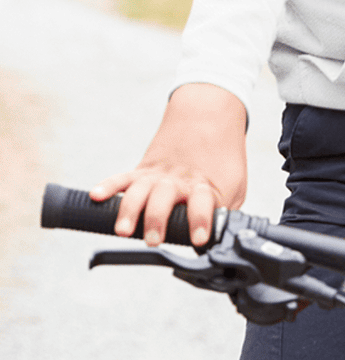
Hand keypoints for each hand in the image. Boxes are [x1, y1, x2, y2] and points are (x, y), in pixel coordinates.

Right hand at [89, 83, 248, 246]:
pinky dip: (107, 186)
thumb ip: (224, 213)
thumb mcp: (234, 187)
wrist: (208, 118)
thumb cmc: (222, 159)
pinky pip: (122, 178)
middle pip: (164, 197)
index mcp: (205, 185)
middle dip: (156, 219)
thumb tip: (218, 241)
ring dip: (130, 211)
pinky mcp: (143, 170)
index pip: (203, 203)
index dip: (200, 220)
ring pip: (140, 190)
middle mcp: (178, 180)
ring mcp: (158, 174)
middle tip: (153, 239)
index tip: (198, 239)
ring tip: (123, 230)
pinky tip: (96, 196)